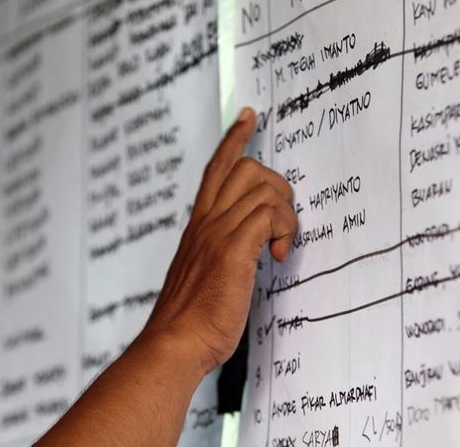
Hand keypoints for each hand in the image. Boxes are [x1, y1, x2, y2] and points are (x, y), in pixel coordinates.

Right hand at [141, 107, 298, 374]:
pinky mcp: (231, 250)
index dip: (234, 139)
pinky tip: (277, 255)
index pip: (215, 168)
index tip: (249, 116)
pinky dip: (283, 230)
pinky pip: (267, 215)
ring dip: (284, 213)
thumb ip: (220, 253)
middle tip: (282, 218)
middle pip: (244, 167)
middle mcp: (206, 222)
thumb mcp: (202, 275)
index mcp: (198, 225)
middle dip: (276, 183)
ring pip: (261, 187)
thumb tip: (248, 248)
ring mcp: (217, 233)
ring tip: (279, 245)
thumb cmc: (191, 318)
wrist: (175, 343)